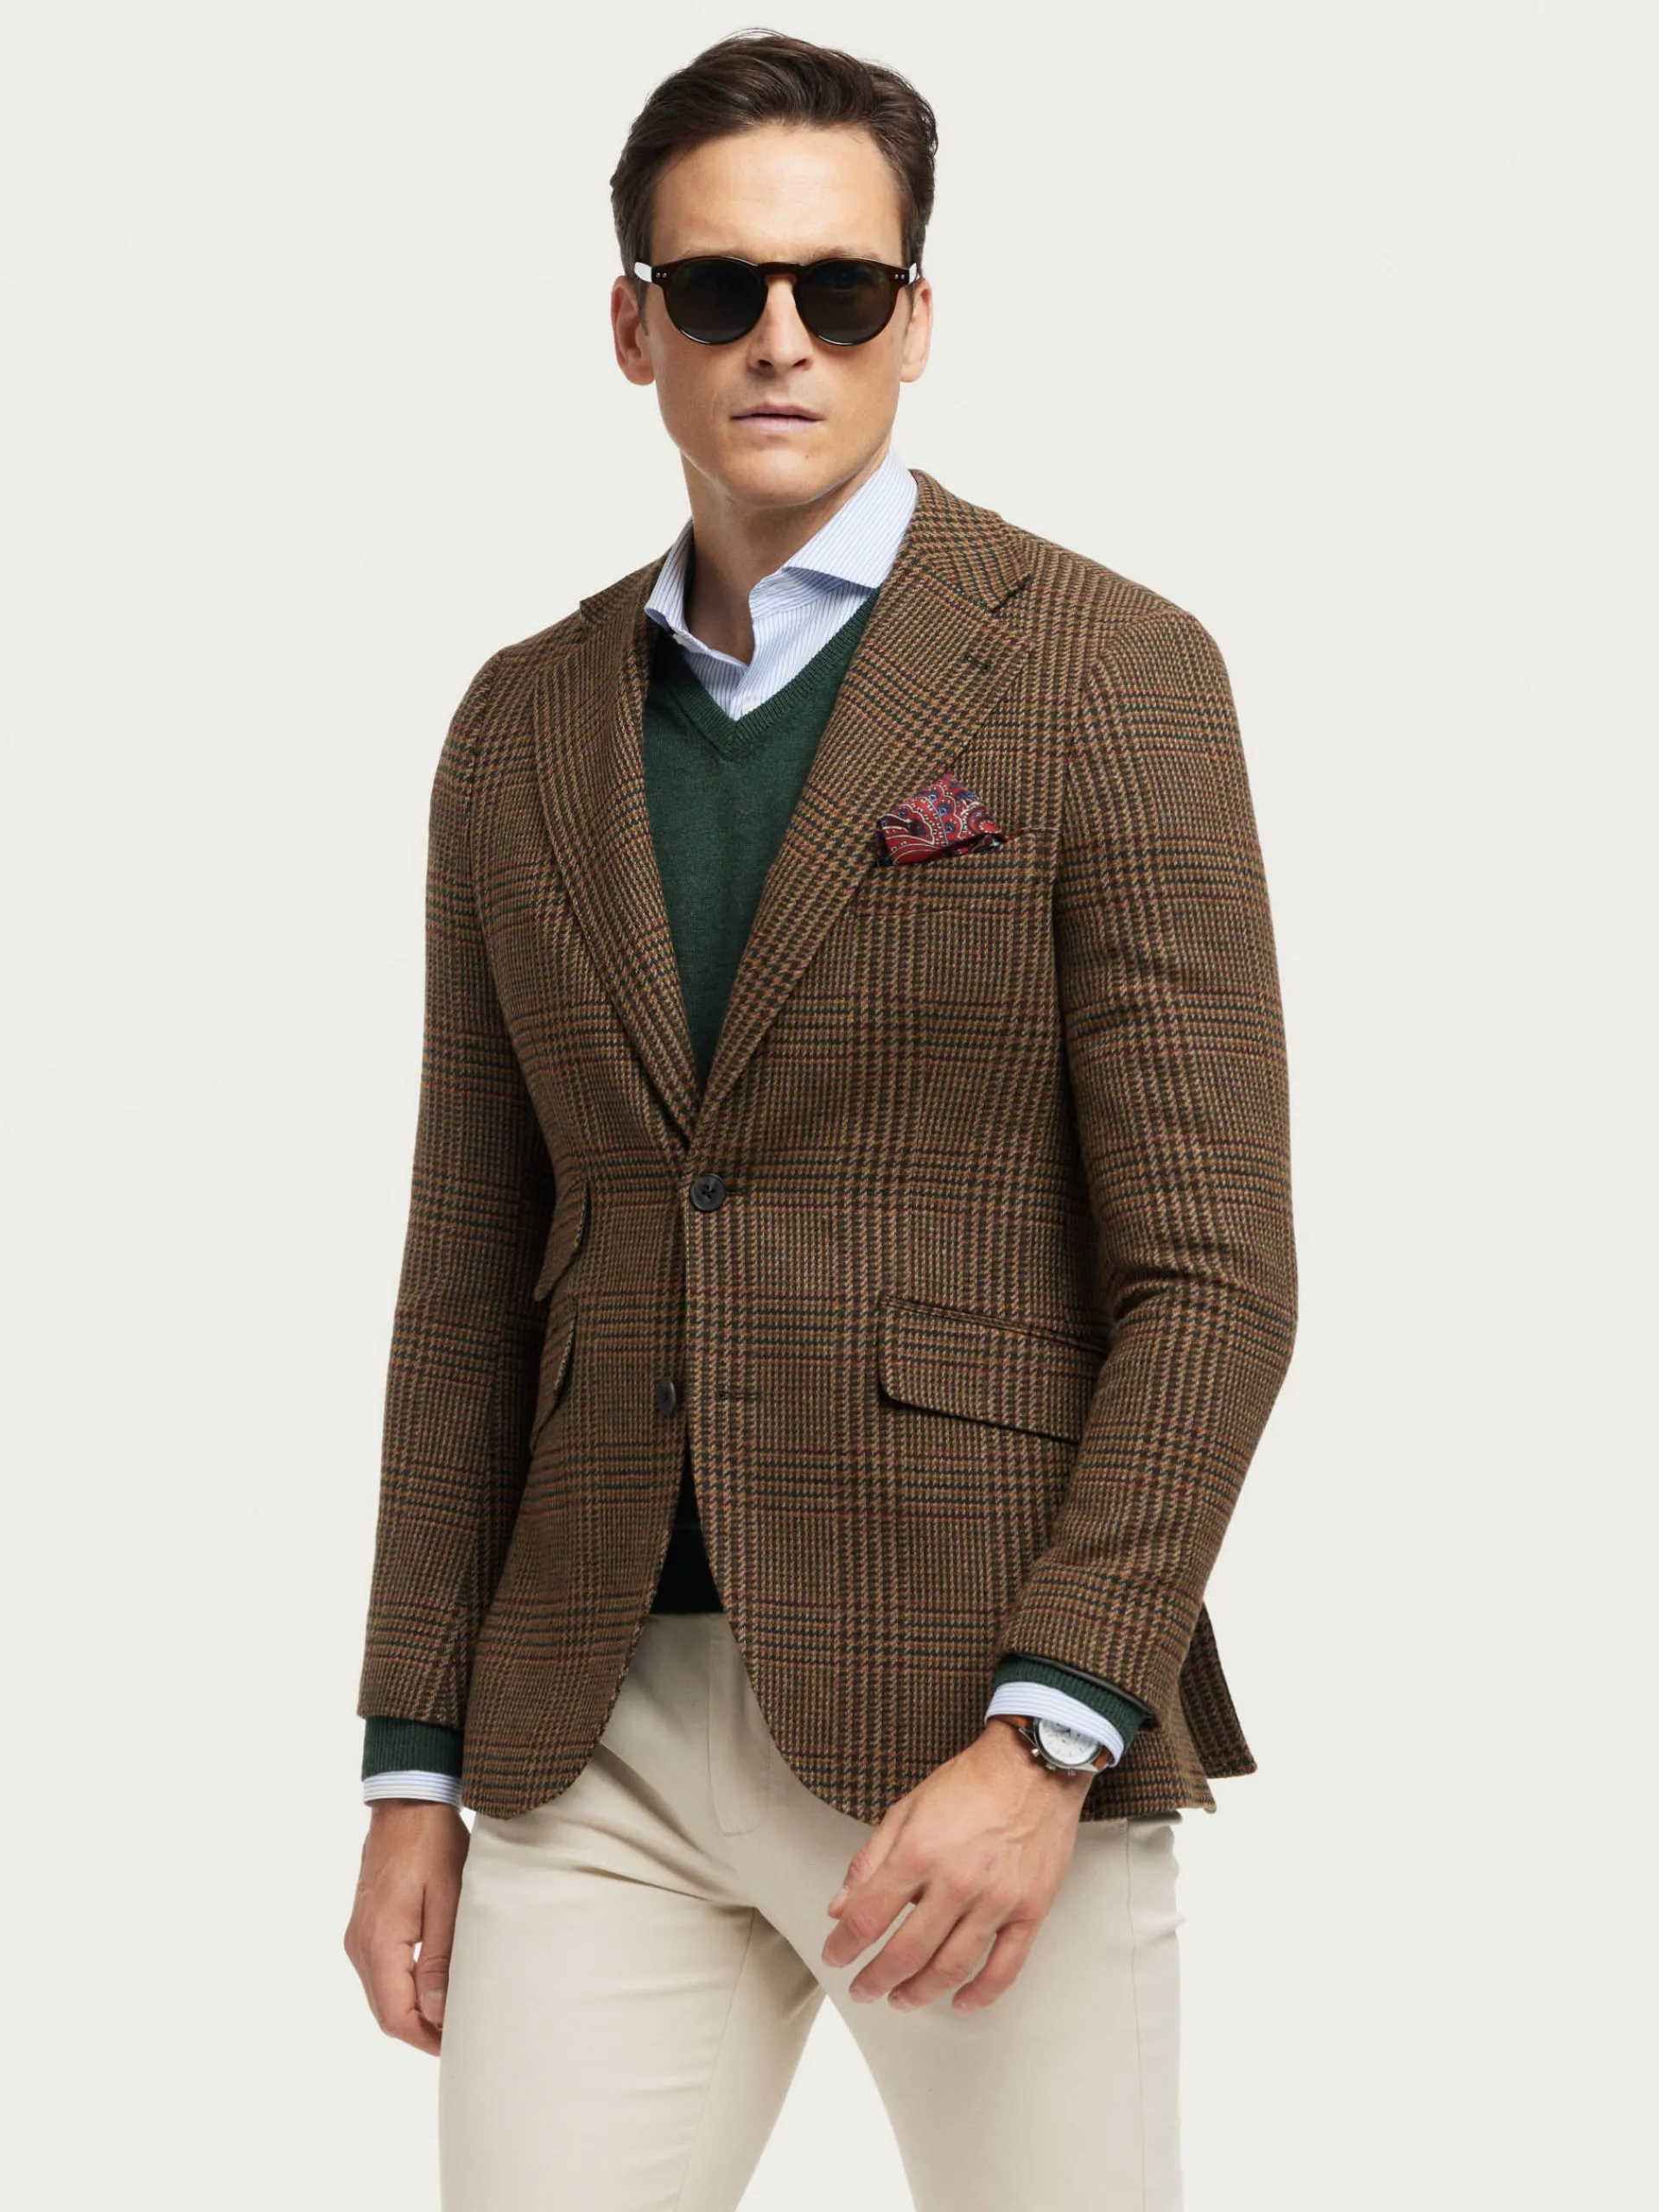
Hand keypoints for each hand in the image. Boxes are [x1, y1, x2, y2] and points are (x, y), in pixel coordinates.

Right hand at [344, 1800, 468, 2053]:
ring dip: (414, 2010)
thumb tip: (437, 2014)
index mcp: (379, 1944)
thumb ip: (440, 1960)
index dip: (427, 2039)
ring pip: (383, 1995)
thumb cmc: (432, 1845)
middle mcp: (360, 1946)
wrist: (407, 1802)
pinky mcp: (366, 1926)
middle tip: (464, 2033)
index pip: (396, 2017)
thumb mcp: (447, 1901)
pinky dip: (405, 1988)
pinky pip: (381, 1973)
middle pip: (386, 2012)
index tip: (460, 2044)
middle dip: (422, 2030)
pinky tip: (434, 1984)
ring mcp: (359, 1936)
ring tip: (454, 2012)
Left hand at [820, 1719, 1091, 2014]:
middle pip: (906, 1952)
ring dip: (919, 1992)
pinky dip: (980, 1994)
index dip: (844, 1945)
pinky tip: (960, 2002)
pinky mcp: (1030, 1911)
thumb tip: (840, 1905)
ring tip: (900, 2000)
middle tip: (863, 1991)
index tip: (835, 1957)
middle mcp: (956, 1882)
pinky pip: (1005, 1967)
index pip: (868, 1916)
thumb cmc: (969, 1784)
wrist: (1034, 1767)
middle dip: (876, 1979)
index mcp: (919, 1852)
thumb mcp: (907, 1809)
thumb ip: (871, 1859)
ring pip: (951, 1967)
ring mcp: (996, 1901)